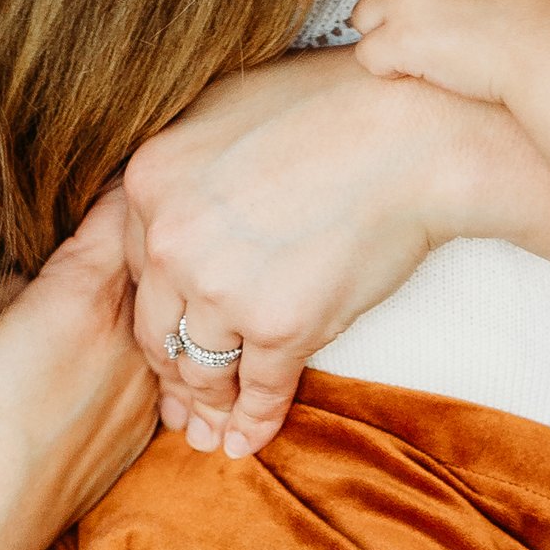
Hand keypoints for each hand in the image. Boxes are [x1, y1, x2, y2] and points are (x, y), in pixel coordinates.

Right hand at [0, 191, 156, 549]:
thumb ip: (21, 271)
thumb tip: (48, 251)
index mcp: (83, 300)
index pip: (126, 208)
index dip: (120, 176)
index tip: (114, 152)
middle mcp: (130, 345)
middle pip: (159, 261)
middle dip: (146, 232)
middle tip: (137, 200)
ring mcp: (141, 395)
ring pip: (159, 320)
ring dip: (147, 295)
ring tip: (127, 272)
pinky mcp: (136, 438)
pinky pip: (151, 370)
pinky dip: (137, 350)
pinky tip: (103, 347)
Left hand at [123, 53, 466, 461]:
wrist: (414, 134)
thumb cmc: (337, 108)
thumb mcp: (230, 109)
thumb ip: (189, 162)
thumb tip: (180, 194)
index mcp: (149, 182)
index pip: (134, 267)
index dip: (156, 306)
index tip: (166, 332)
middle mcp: (171, 239)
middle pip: (154, 326)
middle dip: (169, 369)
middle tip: (177, 402)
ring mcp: (221, 287)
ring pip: (199, 367)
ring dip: (207, 404)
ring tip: (210, 429)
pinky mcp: (278, 327)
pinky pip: (257, 390)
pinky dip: (253, 423)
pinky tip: (248, 441)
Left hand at [350, 0, 549, 102]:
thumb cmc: (541, 15)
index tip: (434, 5)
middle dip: (395, 8)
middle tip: (434, 35)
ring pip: (364, 16)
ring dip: (388, 37)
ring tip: (428, 55)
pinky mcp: (399, 37)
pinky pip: (367, 55)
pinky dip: (389, 70)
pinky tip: (422, 73)